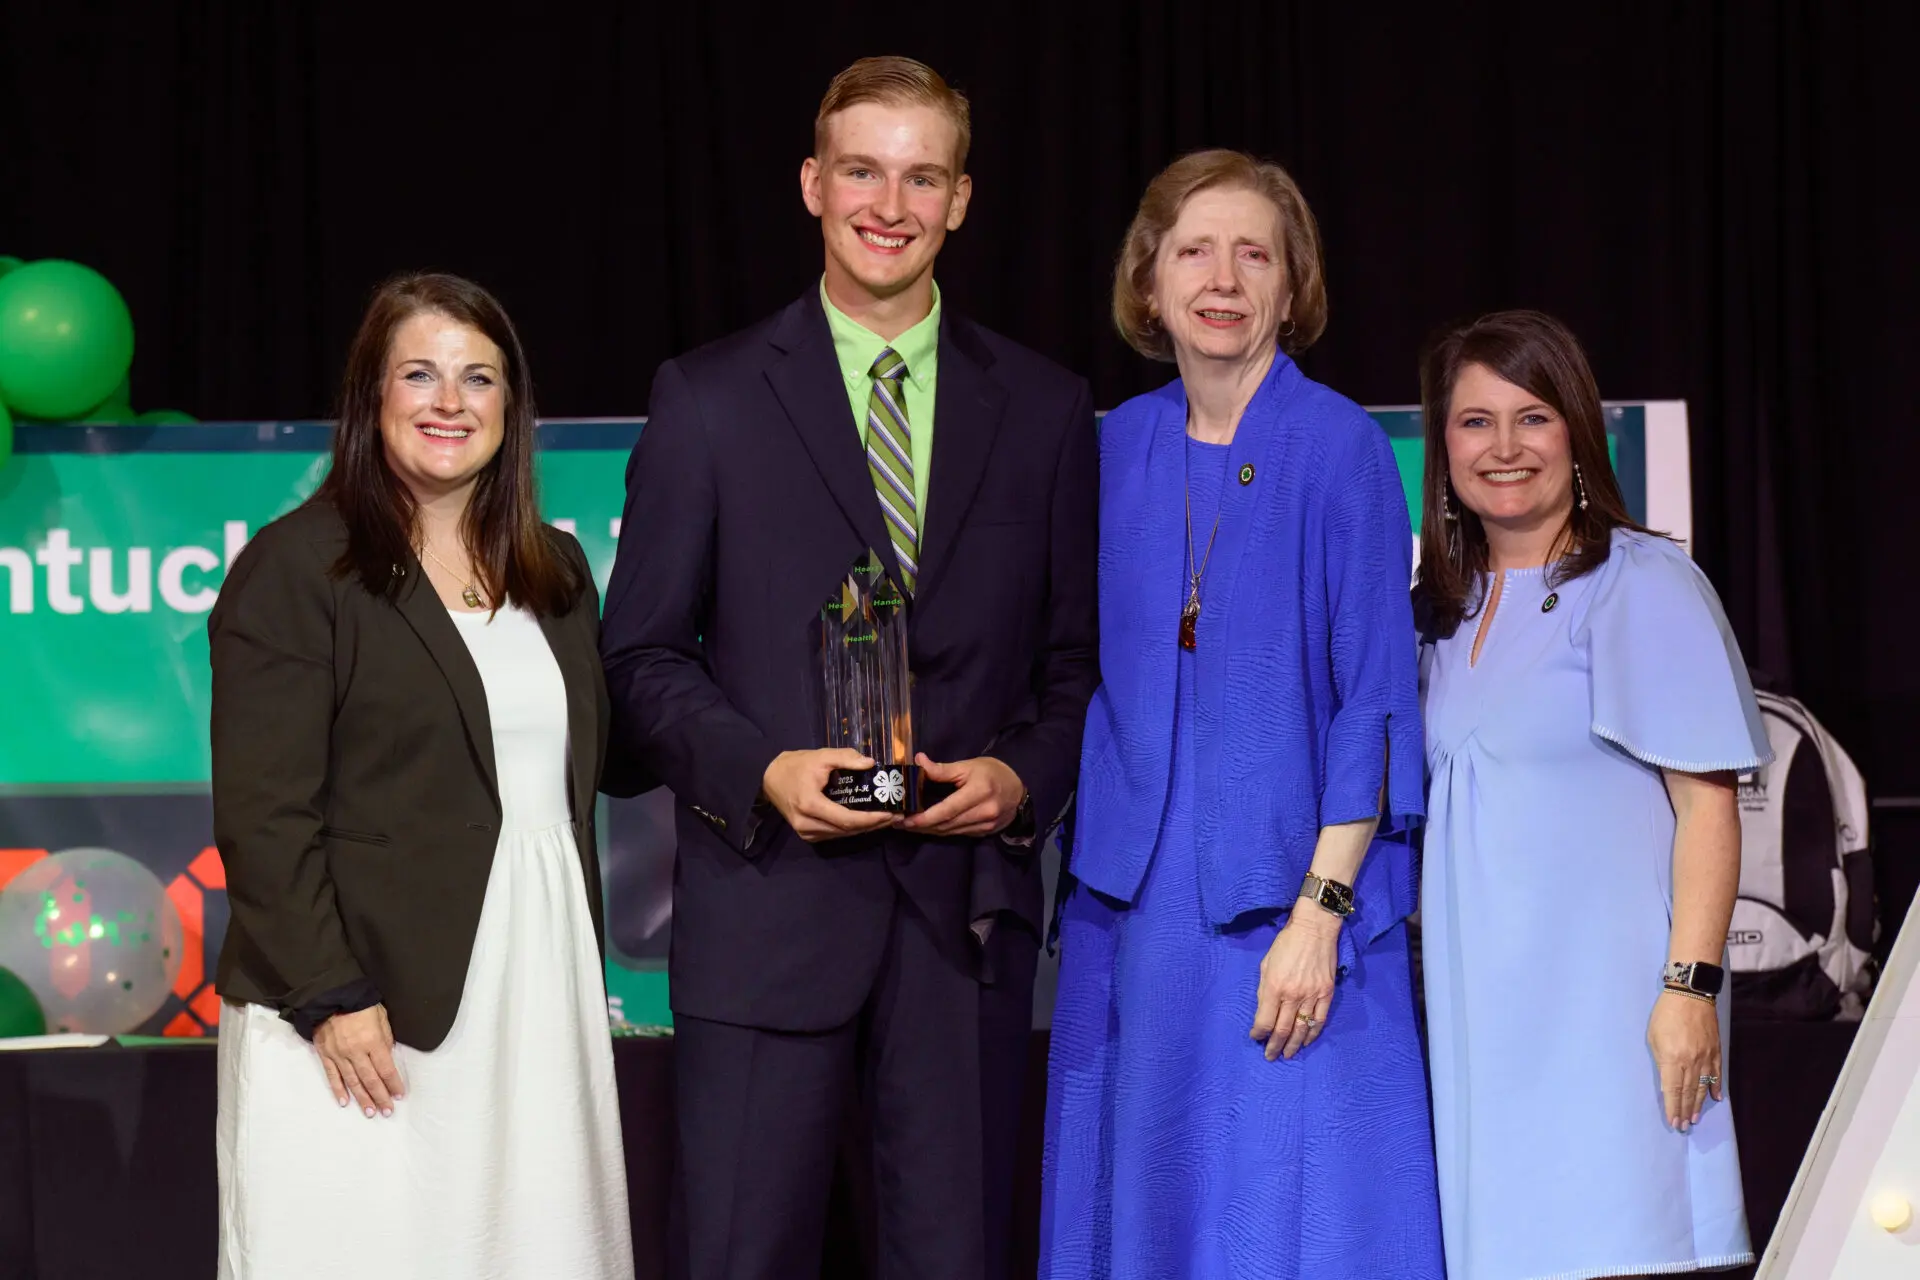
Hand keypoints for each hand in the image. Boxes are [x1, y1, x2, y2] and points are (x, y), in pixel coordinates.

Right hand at [313, 1004, 404, 1117]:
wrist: (331, 997)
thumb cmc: (361, 1005)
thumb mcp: (381, 1018)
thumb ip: (385, 1039)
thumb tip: (387, 1058)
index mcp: (373, 1042)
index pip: (386, 1069)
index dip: (393, 1084)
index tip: (399, 1096)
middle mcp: (356, 1052)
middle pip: (370, 1080)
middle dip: (380, 1097)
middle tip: (387, 1111)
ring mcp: (339, 1055)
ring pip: (353, 1082)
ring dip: (362, 1099)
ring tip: (369, 1113)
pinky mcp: (326, 1055)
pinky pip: (333, 1076)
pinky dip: (338, 1090)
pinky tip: (345, 1102)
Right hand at [761, 749, 898, 842]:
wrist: (769, 778)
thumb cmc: (796, 765)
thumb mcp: (821, 756)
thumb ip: (846, 758)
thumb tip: (871, 764)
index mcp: (810, 805)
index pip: (847, 819)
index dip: (871, 819)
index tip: (890, 813)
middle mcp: (807, 824)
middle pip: (847, 830)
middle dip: (873, 825)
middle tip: (895, 816)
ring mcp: (806, 832)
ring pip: (842, 835)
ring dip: (865, 828)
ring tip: (885, 818)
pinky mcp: (807, 834)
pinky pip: (834, 834)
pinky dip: (851, 829)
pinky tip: (866, 821)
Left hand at [898, 753, 1023, 836]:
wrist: (1019, 786)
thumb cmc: (991, 772)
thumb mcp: (967, 766)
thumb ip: (941, 769)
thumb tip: (918, 761)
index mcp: (978, 792)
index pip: (946, 810)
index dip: (924, 818)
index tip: (905, 819)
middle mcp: (984, 812)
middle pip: (946, 825)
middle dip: (921, 826)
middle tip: (900, 822)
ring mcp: (986, 825)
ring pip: (951, 832)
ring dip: (929, 830)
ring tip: (910, 825)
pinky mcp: (986, 832)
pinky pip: (959, 834)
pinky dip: (942, 831)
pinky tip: (930, 826)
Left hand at [1250, 903, 1341, 1060]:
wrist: (1314, 930)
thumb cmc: (1286, 944)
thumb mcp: (1266, 964)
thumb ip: (1264, 990)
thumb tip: (1264, 1012)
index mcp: (1274, 987)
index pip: (1265, 1020)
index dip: (1259, 1033)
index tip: (1256, 1038)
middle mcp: (1293, 995)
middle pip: (1283, 1029)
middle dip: (1274, 1046)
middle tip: (1270, 1056)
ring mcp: (1312, 996)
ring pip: (1301, 1029)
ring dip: (1293, 1046)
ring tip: (1287, 1055)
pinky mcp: (1327, 994)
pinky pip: (1319, 1021)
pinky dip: (1312, 1034)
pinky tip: (1306, 1042)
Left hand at [1648, 989, 1722, 1131]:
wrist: (1690, 995)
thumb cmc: (1666, 1014)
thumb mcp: (1653, 1037)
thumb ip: (1661, 1060)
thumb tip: (1668, 1081)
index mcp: (1673, 1059)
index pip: (1673, 1090)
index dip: (1672, 1107)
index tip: (1673, 1121)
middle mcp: (1691, 1062)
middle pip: (1688, 1092)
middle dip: (1685, 1110)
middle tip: (1683, 1126)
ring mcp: (1706, 1058)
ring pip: (1703, 1087)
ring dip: (1698, 1104)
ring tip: (1694, 1118)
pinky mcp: (1716, 1051)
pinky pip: (1716, 1074)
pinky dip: (1715, 1087)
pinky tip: (1715, 1098)